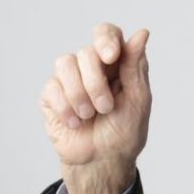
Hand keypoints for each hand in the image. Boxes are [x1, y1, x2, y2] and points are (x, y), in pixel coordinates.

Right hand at [39, 23, 151, 193]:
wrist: (102, 161)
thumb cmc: (124, 132)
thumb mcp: (138, 99)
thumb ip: (136, 66)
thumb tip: (142, 32)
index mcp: (116, 64)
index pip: (107, 33)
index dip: (106, 39)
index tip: (110, 57)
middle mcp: (92, 66)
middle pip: (86, 52)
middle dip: (96, 83)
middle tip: (106, 107)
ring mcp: (69, 79)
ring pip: (64, 63)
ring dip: (80, 94)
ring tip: (90, 116)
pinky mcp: (51, 95)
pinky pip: (51, 86)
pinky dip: (66, 107)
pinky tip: (75, 122)